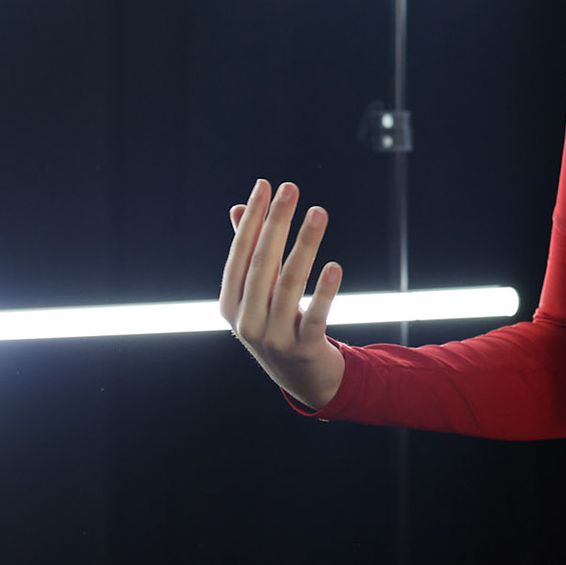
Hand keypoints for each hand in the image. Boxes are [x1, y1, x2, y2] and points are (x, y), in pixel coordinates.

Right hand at [219, 179, 345, 410]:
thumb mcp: (258, 293)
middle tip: (290, 188)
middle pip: (262, 264)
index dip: (252, 220)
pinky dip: (324, 291)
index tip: (264, 185)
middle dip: (276, 222)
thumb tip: (239, 207)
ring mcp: (273, 338)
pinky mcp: (304, 349)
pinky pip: (315, 316)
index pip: (240, 254)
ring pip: (290, 284)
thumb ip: (250, 253)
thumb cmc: (277, 324)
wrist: (302, 379)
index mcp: (230, 304)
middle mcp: (246, 321)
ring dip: (305, 244)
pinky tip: (335, 266)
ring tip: (318, 212)